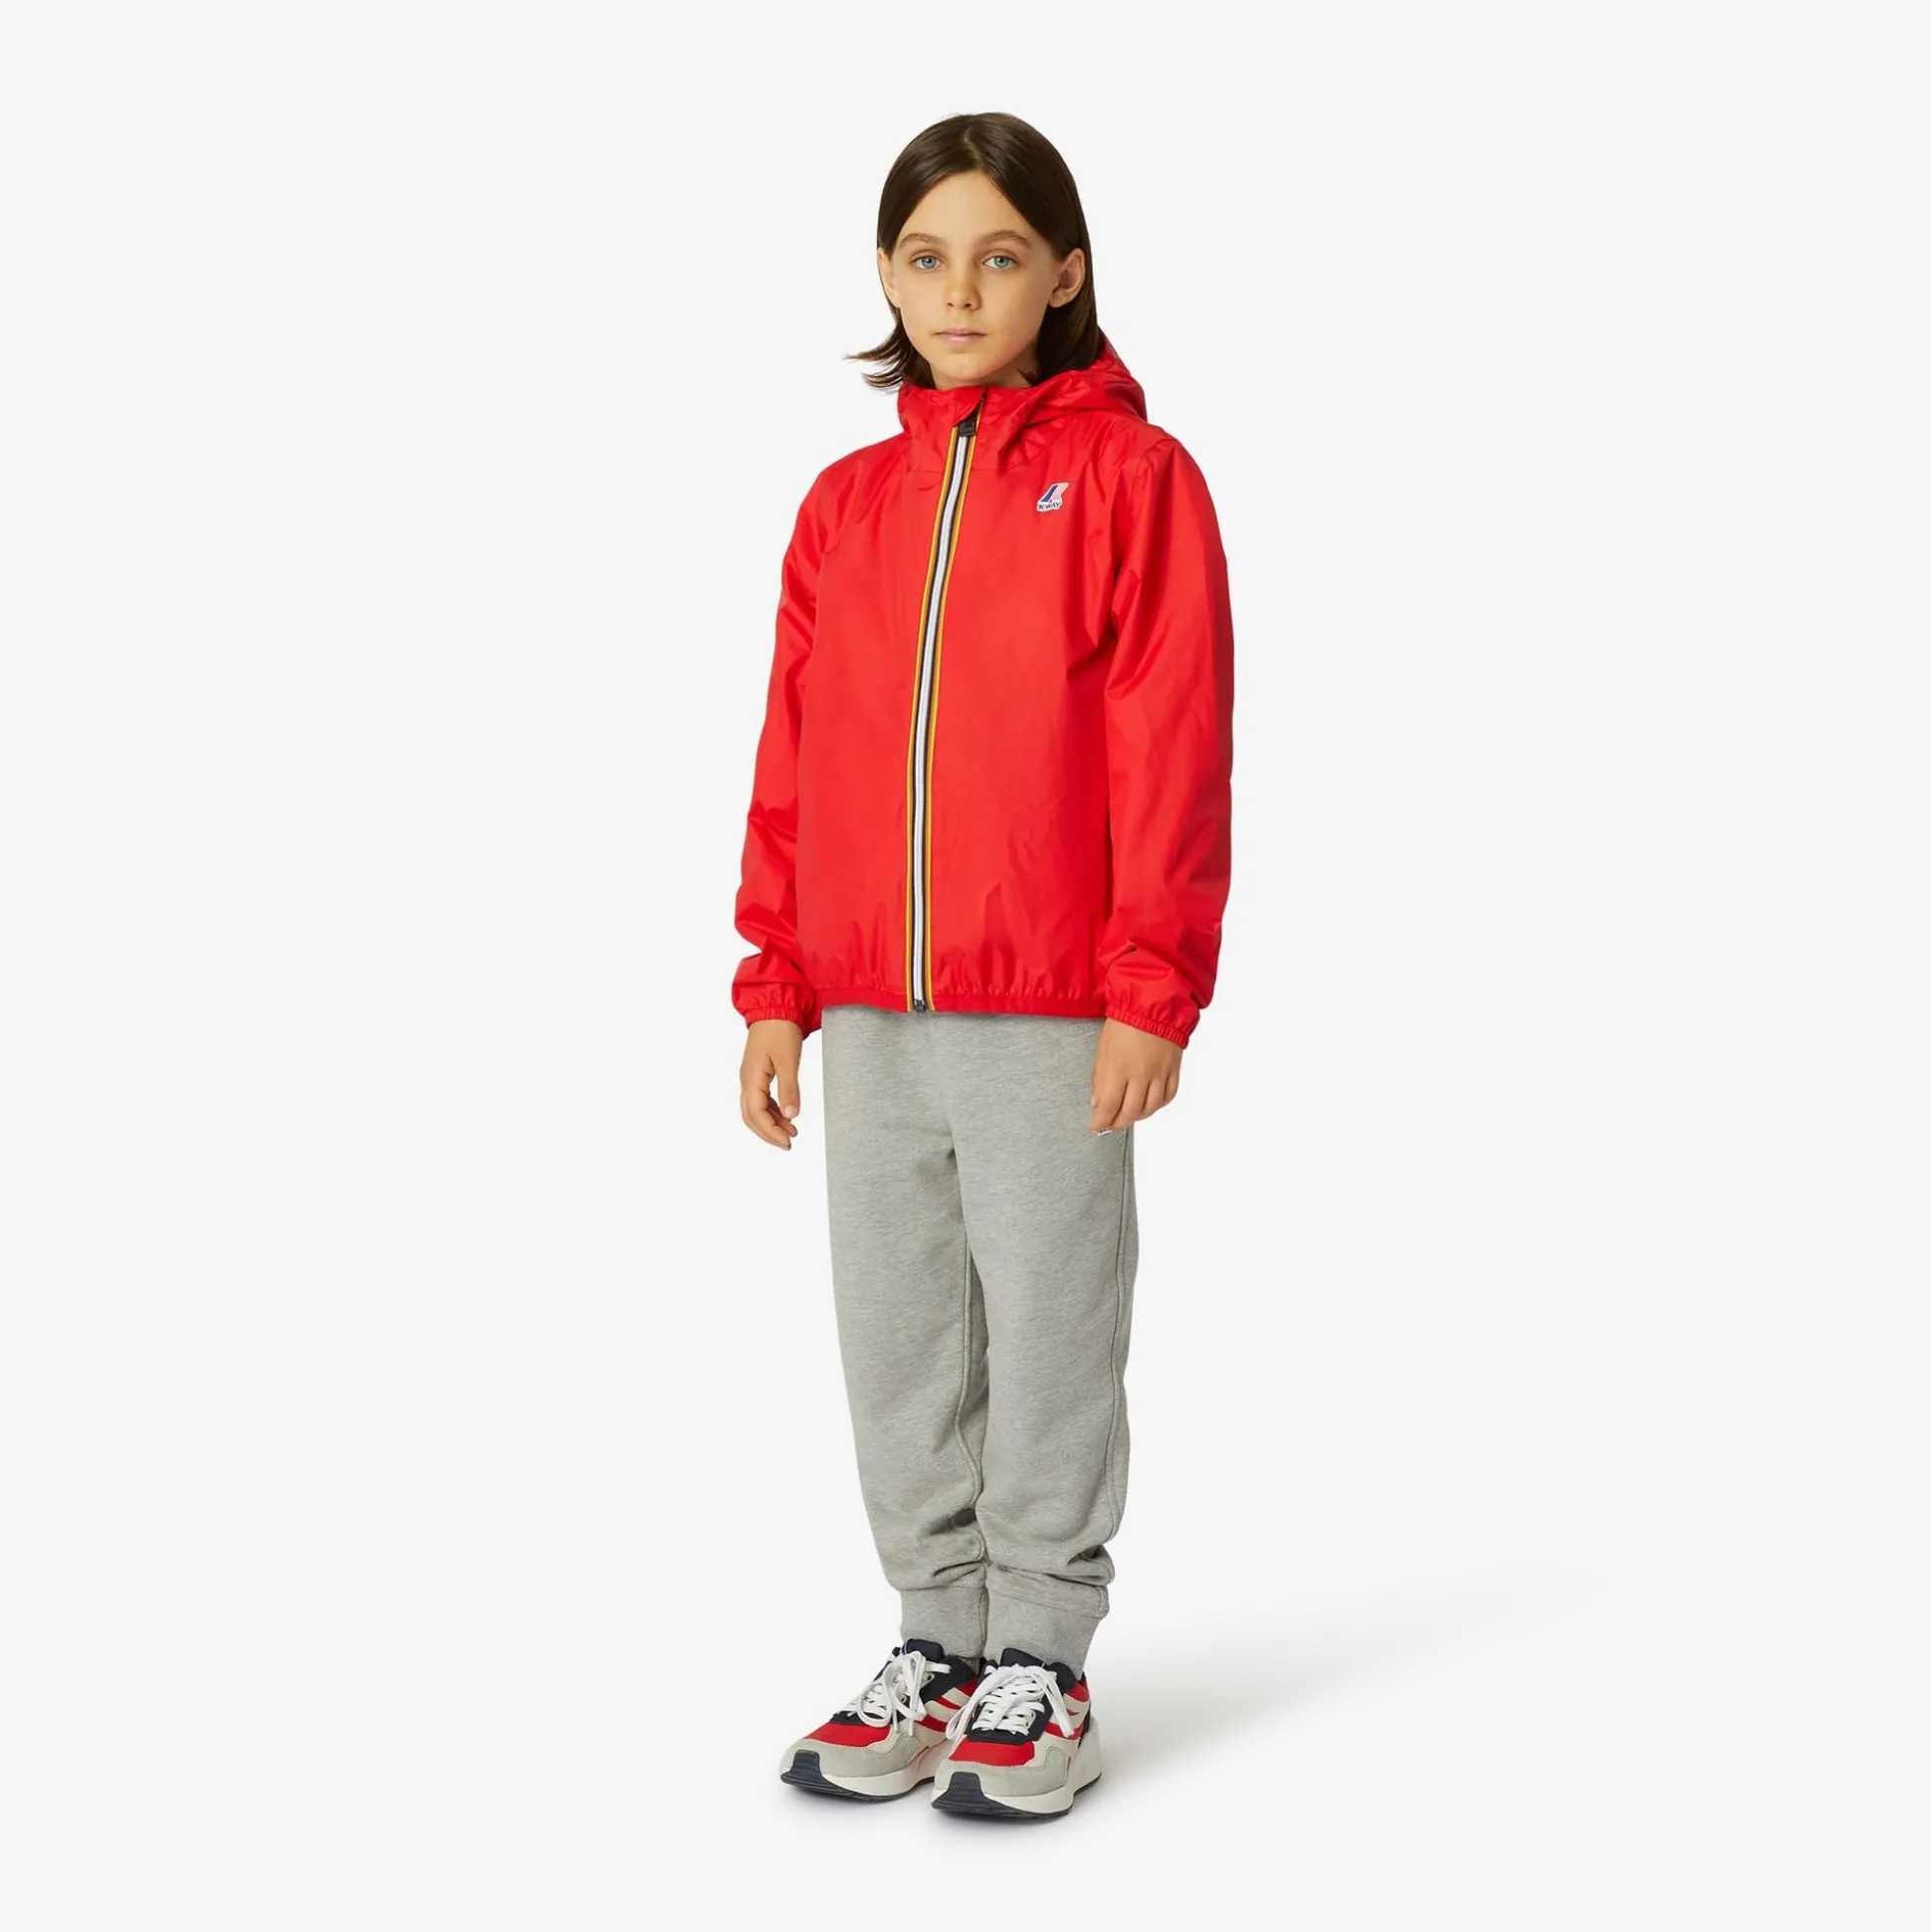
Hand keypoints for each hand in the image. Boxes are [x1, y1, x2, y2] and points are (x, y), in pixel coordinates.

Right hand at [740, 1019, 804, 1149]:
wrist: (775, 1006)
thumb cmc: (780, 1028)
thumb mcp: (789, 1060)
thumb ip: (790, 1089)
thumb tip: (792, 1116)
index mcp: (751, 1078)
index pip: (756, 1114)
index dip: (771, 1132)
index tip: (787, 1142)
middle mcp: (747, 1080)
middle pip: (751, 1116)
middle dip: (768, 1132)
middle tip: (787, 1143)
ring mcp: (751, 1076)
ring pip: (755, 1109)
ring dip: (771, 1123)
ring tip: (791, 1132)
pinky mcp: (758, 1072)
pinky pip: (761, 1099)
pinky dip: (773, 1111)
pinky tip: (786, 1115)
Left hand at [1090, 1016, 1181, 1132]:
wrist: (1153, 1001)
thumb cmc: (1125, 1020)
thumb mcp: (1103, 1047)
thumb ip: (1100, 1077)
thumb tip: (1097, 1102)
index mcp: (1120, 1067)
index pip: (1109, 1106)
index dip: (1101, 1121)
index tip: (1096, 1126)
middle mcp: (1141, 1074)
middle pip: (1130, 1112)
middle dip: (1118, 1123)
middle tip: (1110, 1124)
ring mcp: (1160, 1072)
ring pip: (1151, 1108)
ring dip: (1137, 1116)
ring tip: (1128, 1115)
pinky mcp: (1174, 1068)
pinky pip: (1168, 1095)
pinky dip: (1158, 1105)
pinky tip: (1149, 1103)